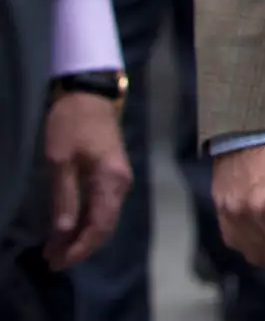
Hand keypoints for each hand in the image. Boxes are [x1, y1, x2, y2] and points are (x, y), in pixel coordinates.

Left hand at [42, 92, 131, 268]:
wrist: (90, 95)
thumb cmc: (72, 125)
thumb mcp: (60, 161)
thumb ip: (64, 197)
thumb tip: (63, 233)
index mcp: (110, 181)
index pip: (99, 226)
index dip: (79, 249)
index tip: (55, 262)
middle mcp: (121, 184)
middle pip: (105, 227)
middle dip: (79, 247)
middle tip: (51, 260)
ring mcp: (119, 179)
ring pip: (104, 218)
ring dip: (81, 236)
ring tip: (55, 248)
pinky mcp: (113, 175)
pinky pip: (102, 207)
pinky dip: (85, 222)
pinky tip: (67, 227)